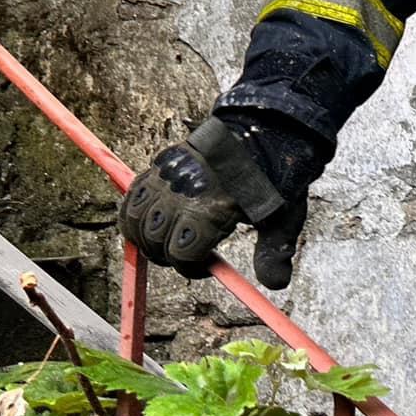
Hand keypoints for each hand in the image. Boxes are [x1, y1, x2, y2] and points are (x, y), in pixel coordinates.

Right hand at [118, 113, 321, 288]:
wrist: (267, 130)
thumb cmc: (275, 176)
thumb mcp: (282, 217)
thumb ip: (274, 252)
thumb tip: (276, 284)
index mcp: (212, 211)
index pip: (182, 255)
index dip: (191, 268)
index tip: (205, 266)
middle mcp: (184, 195)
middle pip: (154, 240)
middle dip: (165, 255)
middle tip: (184, 255)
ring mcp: (170, 177)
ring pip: (136, 218)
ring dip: (144, 236)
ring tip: (163, 240)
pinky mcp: (163, 163)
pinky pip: (133, 193)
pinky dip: (133, 211)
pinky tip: (148, 220)